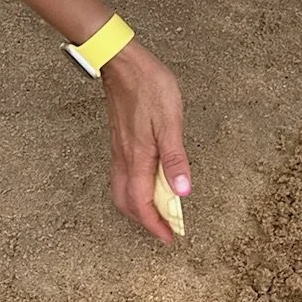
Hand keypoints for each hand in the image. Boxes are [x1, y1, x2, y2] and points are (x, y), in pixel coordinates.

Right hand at [100, 42, 191, 243]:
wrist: (123, 63)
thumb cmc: (148, 87)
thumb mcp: (171, 122)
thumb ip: (176, 159)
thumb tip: (182, 191)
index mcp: (138, 158)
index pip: (142, 204)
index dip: (155, 225)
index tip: (169, 238)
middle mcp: (124, 158)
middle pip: (127, 203)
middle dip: (144, 221)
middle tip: (164, 229)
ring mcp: (119, 149)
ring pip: (122, 190)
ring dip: (137, 207)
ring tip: (158, 211)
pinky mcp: (119, 140)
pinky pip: (122, 175)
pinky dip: (133, 189)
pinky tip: (147, 183)